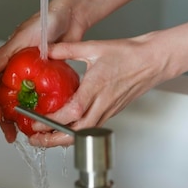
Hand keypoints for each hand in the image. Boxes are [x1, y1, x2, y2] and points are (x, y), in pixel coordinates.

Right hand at [0, 5, 85, 142]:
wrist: (72, 16)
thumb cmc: (47, 19)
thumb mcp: (24, 37)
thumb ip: (5, 54)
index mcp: (7, 59)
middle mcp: (17, 69)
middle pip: (4, 98)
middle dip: (4, 118)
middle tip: (11, 132)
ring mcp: (32, 75)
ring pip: (21, 101)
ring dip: (20, 118)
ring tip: (24, 132)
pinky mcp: (47, 78)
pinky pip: (40, 97)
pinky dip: (38, 110)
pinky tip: (42, 120)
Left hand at [27, 34, 170, 146]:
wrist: (152, 60)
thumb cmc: (128, 54)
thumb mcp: (94, 47)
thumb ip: (68, 49)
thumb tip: (47, 50)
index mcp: (96, 88)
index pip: (72, 112)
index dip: (52, 120)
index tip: (36, 122)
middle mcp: (102, 104)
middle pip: (76, 132)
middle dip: (53, 140)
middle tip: (35, 139)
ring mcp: (108, 110)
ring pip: (84, 133)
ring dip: (63, 139)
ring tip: (46, 138)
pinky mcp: (112, 111)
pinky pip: (92, 128)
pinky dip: (76, 132)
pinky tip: (65, 127)